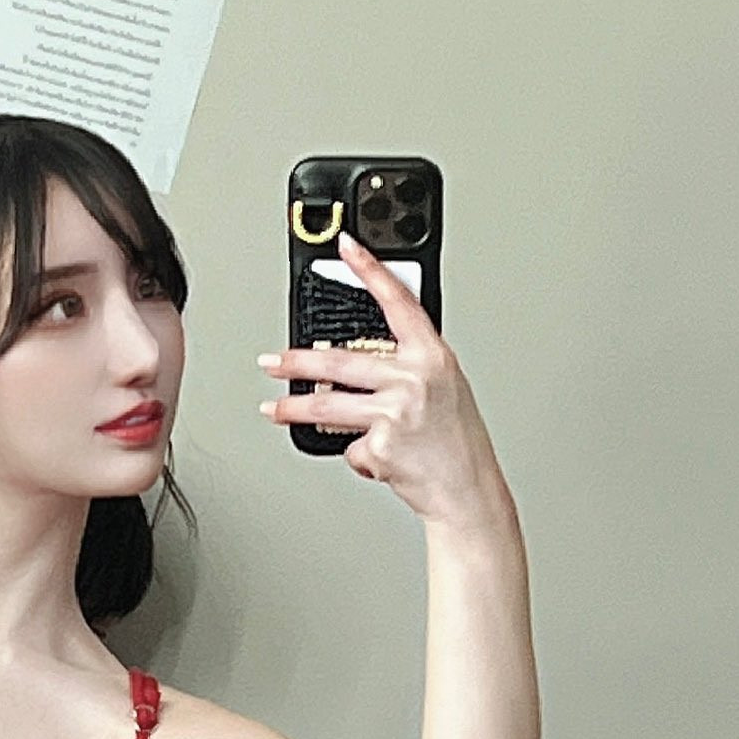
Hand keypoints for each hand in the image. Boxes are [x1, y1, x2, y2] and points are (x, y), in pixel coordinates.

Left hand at [259, 230, 512, 528]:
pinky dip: (358, 456)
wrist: (467, 491)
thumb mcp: (443, 389)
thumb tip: (361, 360)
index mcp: (433, 356)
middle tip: (271, 361)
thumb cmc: (456, 442)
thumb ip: (408, 367)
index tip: (346, 247)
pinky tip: (381, 460)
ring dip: (292, 409)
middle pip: (338, 361)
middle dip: (296, 362)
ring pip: (325, 405)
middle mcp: (414, 379)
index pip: (398, 302)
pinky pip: (349, 446)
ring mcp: (394, 413)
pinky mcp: (379, 446)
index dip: (370, 271)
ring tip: (272, 410)